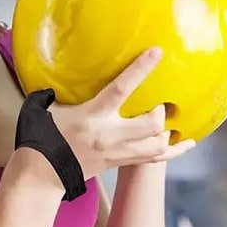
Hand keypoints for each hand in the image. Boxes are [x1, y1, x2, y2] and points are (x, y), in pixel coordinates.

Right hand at [49, 48, 194, 179]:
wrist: (42, 174)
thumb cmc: (41, 136)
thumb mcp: (45, 106)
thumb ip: (54, 88)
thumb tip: (56, 68)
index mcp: (91, 115)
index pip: (121, 89)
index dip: (140, 70)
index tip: (156, 53)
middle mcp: (109, 135)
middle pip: (150, 124)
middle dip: (161, 111)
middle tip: (158, 101)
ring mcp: (116, 153)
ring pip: (156, 146)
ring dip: (167, 131)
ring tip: (167, 119)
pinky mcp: (118, 163)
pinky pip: (153, 161)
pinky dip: (171, 152)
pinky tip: (184, 144)